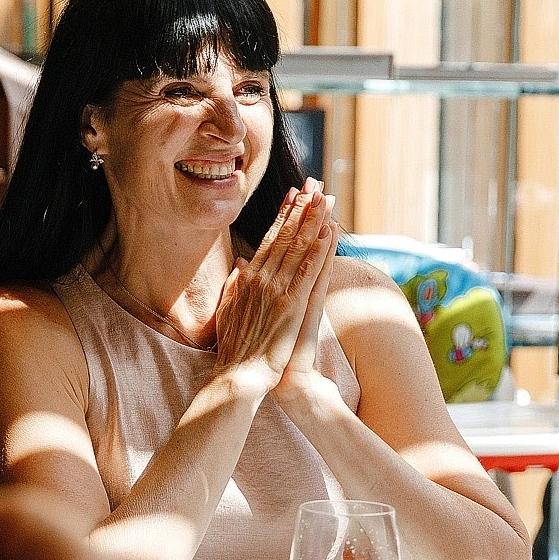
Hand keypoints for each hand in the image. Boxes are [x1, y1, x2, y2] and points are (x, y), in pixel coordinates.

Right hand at [212, 182, 333, 391]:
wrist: (238, 377)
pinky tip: (328, 234)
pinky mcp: (292, 307)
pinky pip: (308, 273)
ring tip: (325, 199)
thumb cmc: (235, 348)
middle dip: (301, 208)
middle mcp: (261, 279)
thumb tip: (242, 262)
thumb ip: (236, 284)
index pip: (270, 239)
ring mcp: (277, 292)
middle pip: (286, 236)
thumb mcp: (230, 309)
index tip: (294, 192)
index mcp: (249, 278)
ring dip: (314, 222)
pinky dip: (318, 252)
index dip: (284, 214)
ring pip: (298, 249)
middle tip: (314, 183)